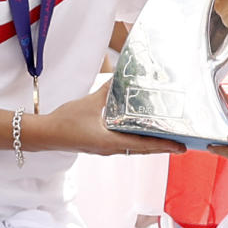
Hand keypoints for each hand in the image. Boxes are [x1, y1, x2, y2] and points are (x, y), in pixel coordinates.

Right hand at [45, 82, 185, 157]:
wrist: (46, 134)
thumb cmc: (66, 121)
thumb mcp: (91, 103)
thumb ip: (108, 91)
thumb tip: (121, 78)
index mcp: (111, 142)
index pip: (144, 145)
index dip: (163, 146)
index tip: (180, 146)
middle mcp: (112, 149)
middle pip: (143, 149)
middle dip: (162, 146)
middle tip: (181, 143)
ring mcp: (106, 149)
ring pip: (134, 147)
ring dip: (150, 143)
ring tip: (166, 137)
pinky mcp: (101, 145)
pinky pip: (124, 144)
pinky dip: (137, 139)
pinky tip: (141, 131)